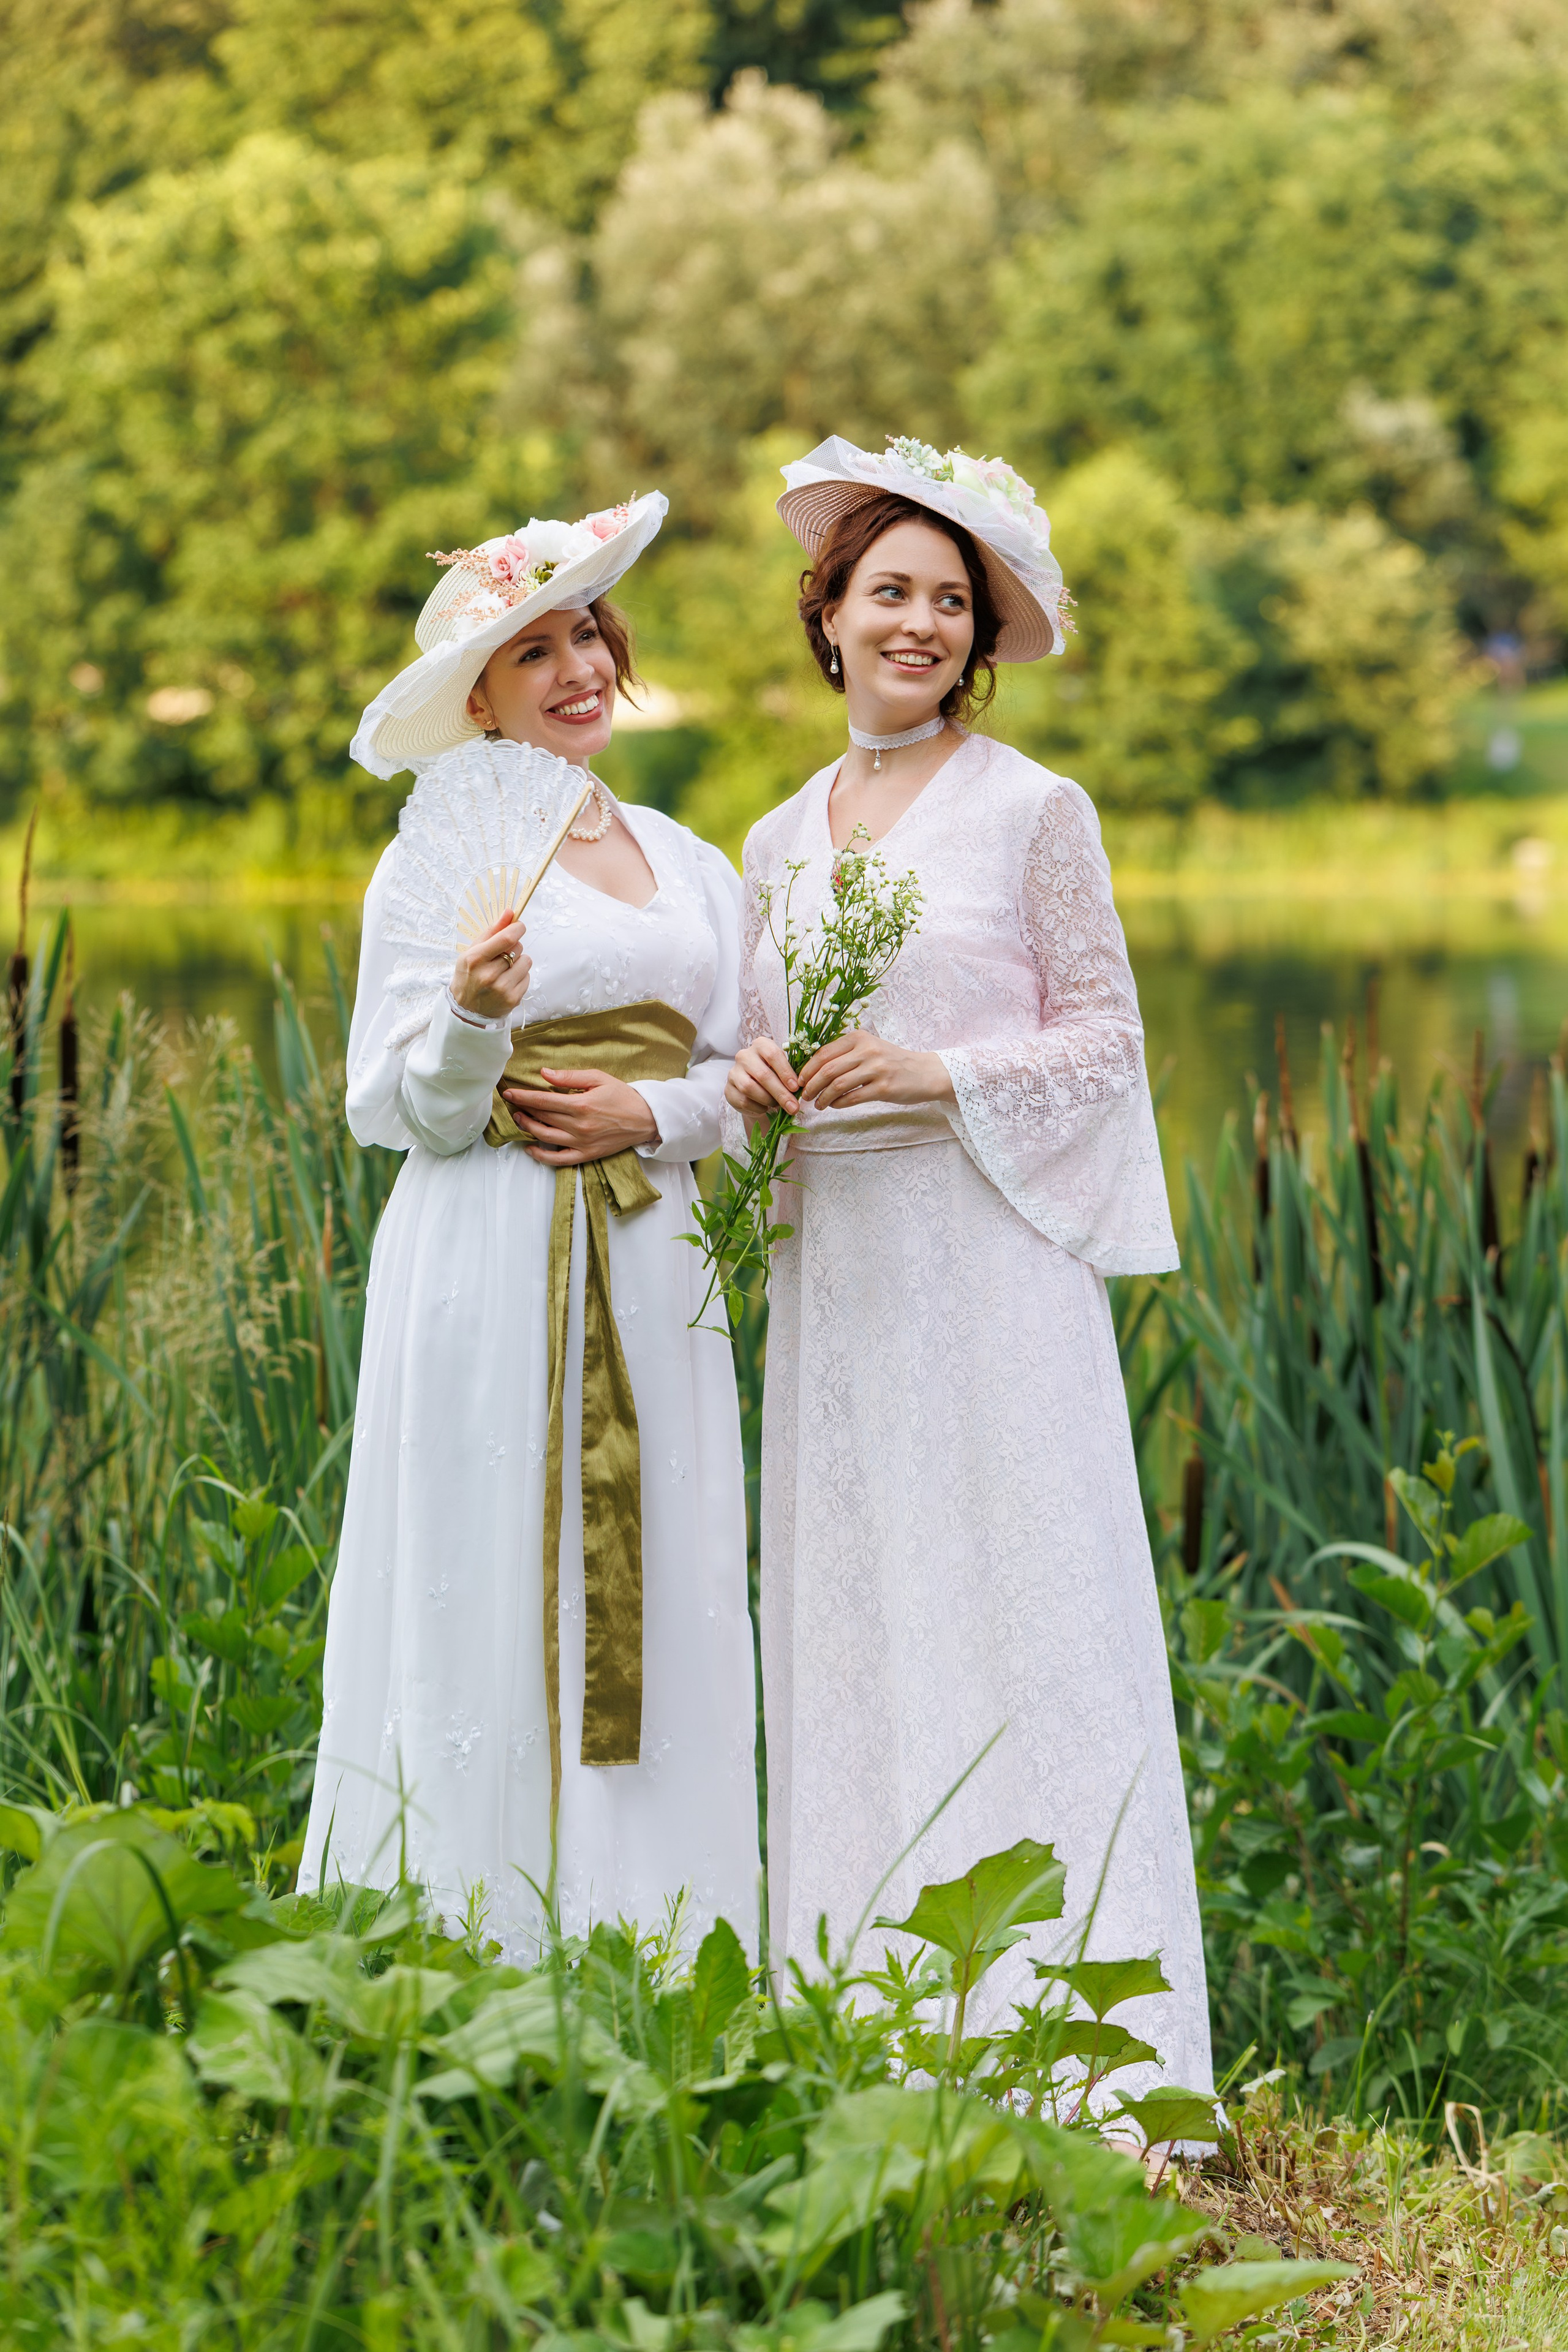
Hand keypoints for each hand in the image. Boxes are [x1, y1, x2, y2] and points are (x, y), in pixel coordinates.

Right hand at [452, 910, 530, 1021]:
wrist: (466, 1009)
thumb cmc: (469, 975)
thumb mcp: (472, 951)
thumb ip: (492, 931)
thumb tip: (509, 913)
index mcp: (476, 959)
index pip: (506, 938)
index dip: (517, 929)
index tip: (519, 927)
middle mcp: (489, 975)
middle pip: (518, 948)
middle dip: (514, 947)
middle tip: (502, 955)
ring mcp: (502, 989)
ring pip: (526, 961)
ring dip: (519, 962)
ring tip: (505, 969)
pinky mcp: (513, 999)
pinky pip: (528, 977)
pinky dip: (520, 976)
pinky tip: (507, 981)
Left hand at [501, 1068, 659, 1165]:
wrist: (645, 1119)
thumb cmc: (622, 1096)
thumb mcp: (598, 1078)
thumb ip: (570, 1076)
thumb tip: (544, 1073)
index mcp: (581, 1104)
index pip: (543, 1100)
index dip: (523, 1096)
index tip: (509, 1093)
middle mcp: (579, 1125)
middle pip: (541, 1117)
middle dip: (524, 1109)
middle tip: (513, 1103)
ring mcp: (581, 1142)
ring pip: (545, 1137)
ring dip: (528, 1127)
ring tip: (520, 1118)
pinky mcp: (586, 1154)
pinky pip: (558, 1159)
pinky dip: (541, 1156)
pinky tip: (531, 1148)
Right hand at [725, 1037, 799, 1124]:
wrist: (755, 1088)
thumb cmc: (774, 1075)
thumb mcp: (783, 1069)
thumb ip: (790, 1075)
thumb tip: (799, 1090)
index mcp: (760, 1045)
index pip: (773, 1055)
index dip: (785, 1072)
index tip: (796, 1087)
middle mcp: (744, 1055)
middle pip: (763, 1075)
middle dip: (781, 1093)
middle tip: (793, 1107)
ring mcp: (733, 1072)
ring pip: (750, 1088)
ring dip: (768, 1100)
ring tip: (778, 1105)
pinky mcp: (728, 1089)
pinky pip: (744, 1101)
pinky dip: (758, 1107)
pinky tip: (765, 1108)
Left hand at [797, 1030, 955, 1110]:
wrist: (924, 1072)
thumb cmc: (892, 1061)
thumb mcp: (869, 1048)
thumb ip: (845, 1054)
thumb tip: (813, 1069)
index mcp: (859, 1037)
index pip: (824, 1052)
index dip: (807, 1068)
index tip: (799, 1081)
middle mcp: (867, 1050)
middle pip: (828, 1069)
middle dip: (811, 1085)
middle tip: (805, 1096)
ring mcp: (877, 1069)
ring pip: (838, 1084)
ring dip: (823, 1097)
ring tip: (817, 1105)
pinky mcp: (884, 1088)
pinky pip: (853, 1097)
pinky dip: (839, 1103)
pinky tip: (835, 1106)